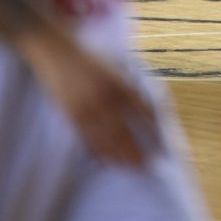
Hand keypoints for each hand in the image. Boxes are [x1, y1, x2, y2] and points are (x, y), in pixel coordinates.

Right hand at [22, 28, 160, 167]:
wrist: (56, 51)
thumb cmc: (89, 55)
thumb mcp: (115, 65)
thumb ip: (128, 83)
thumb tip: (146, 101)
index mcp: (119, 84)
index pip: (143, 110)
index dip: (154, 127)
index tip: (164, 140)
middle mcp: (105, 100)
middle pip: (125, 132)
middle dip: (137, 150)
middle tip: (150, 165)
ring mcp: (87, 111)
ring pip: (106, 141)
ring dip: (120, 156)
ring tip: (132, 168)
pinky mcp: (71, 117)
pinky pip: (87, 139)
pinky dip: (98, 151)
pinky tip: (106, 161)